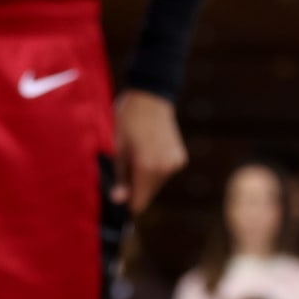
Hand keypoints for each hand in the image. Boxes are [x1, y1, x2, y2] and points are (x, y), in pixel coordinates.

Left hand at [113, 89, 186, 212]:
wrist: (150, 96)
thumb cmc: (128, 119)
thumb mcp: (117, 146)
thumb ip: (120, 175)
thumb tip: (118, 200)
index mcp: (148, 167)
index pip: (140, 201)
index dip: (127, 202)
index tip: (118, 198)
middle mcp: (166, 168)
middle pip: (149, 193)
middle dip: (135, 187)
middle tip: (124, 165)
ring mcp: (175, 163)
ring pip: (157, 182)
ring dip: (146, 177)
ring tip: (136, 153)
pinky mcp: (180, 157)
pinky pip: (165, 171)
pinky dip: (156, 167)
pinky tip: (148, 149)